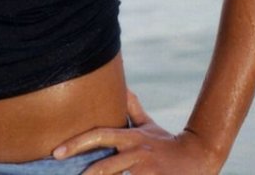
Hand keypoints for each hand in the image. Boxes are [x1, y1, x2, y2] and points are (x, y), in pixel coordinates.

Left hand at [52, 90, 220, 174]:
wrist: (198, 158)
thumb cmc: (167, 143)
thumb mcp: (149, 126)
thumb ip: (132, 110)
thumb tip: (122, 87)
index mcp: (131, 137)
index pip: (100, 136)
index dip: (77, 142)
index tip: (57, 151)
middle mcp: (136, 152)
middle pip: (105, 162)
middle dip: (83, 169)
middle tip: (60, 167)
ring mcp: (145, 169)